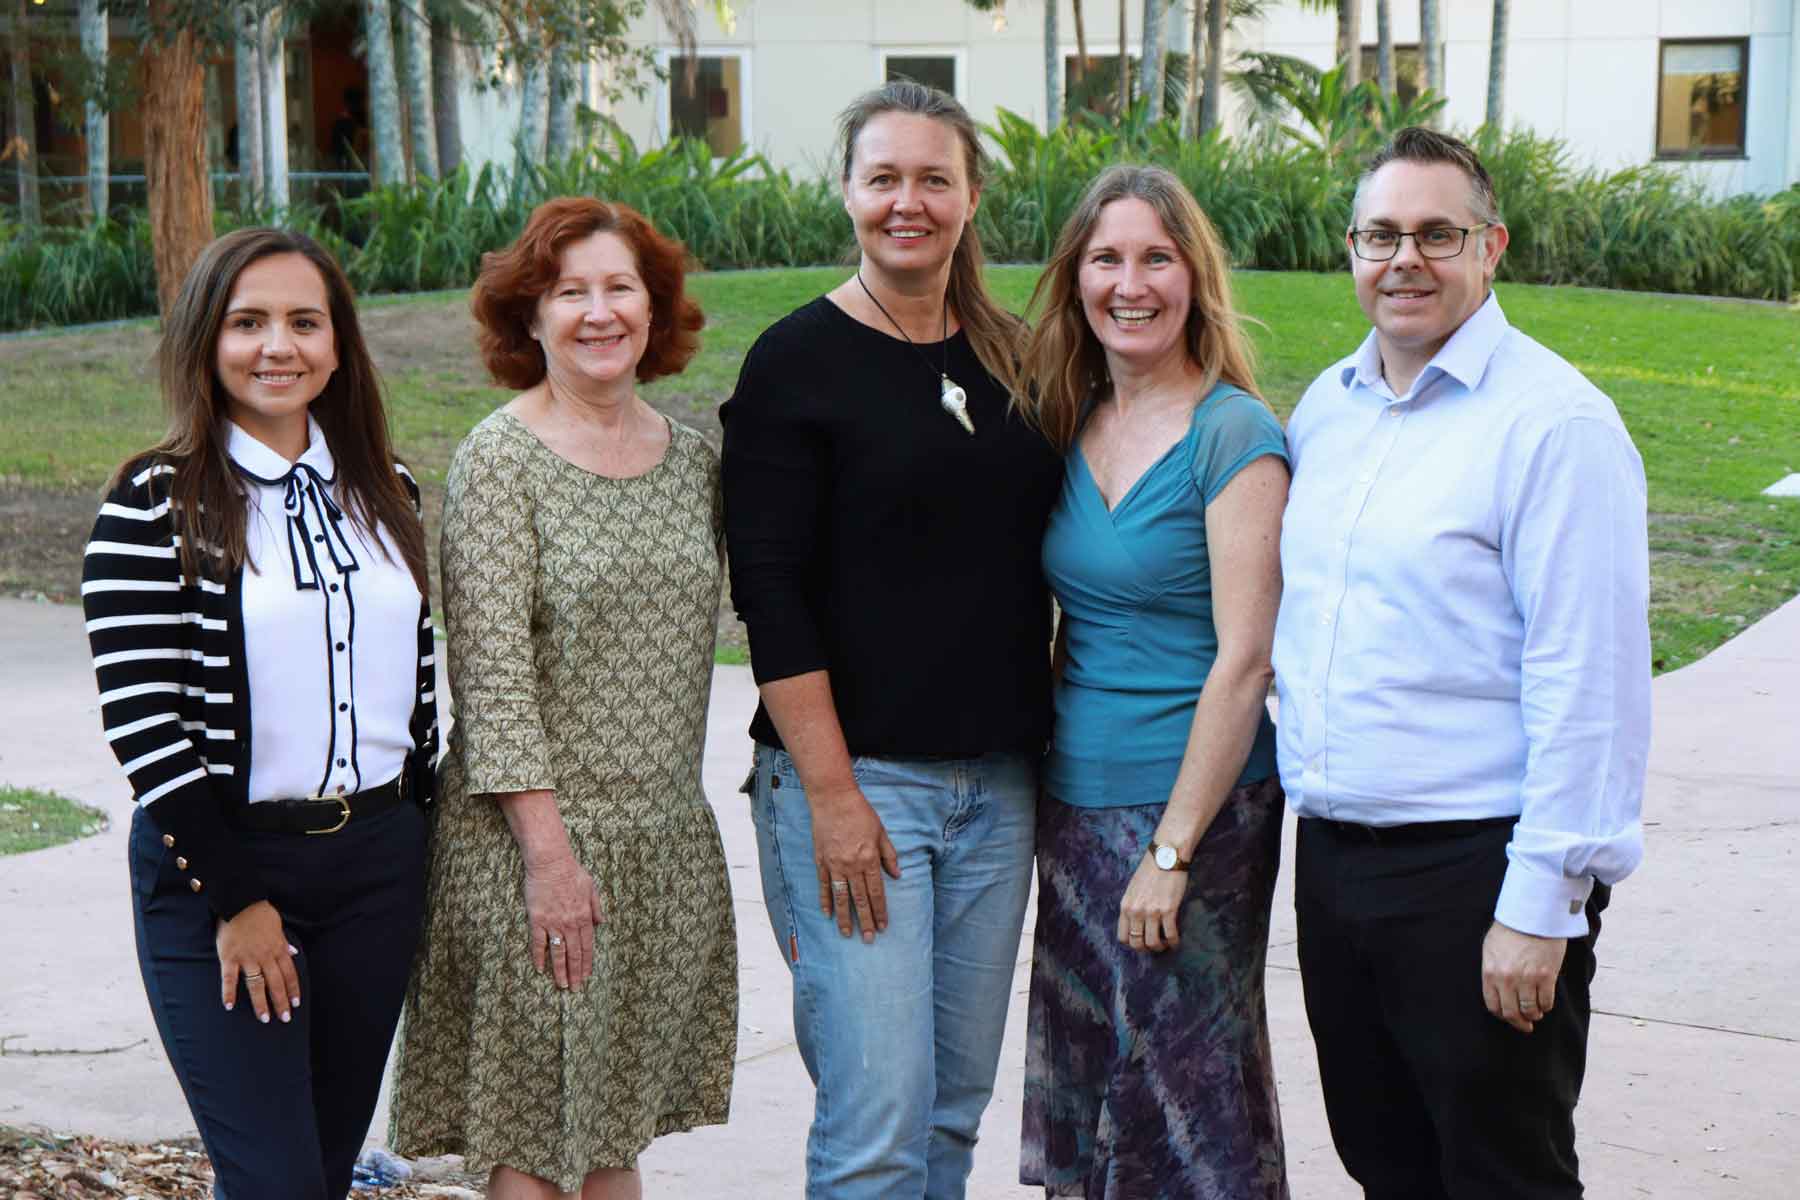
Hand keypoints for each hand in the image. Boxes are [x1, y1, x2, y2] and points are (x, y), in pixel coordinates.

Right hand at [215, 901, 300, 1024]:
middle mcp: (265, 956)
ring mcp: (247, 958)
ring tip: (264, 1018)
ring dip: (261, 1003)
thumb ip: (284, 942)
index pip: (289, 973)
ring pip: (256, 984)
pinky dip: (229, 992)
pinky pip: (229, 978)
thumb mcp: (278, 926)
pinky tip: (229, 1006)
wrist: (240, 902)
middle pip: (276, 983)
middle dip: (281, 1002)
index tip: (295, 1004)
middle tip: (284, 1019)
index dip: (293, 990)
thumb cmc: (260, 914)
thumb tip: (293, 953)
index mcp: (278, 948)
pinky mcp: (229, 957)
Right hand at [523, 854, 604, 989]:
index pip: (588, 946)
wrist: (550, 863)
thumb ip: (597, 907)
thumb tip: (602, 923)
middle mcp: (570, 923)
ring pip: (558, 952)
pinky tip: (539, 969)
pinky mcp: (537, 920)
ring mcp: (553, 923)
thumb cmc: (571, 872)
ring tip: (561, 985)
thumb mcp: (591, 887)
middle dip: (575, 973)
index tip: (586, 977)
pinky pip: (538, 943)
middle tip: (574, 989)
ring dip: (560, 971)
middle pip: (574, 954)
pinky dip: (538, 957)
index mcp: (585, 917)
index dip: (587, 963)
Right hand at [810, 784, 900, 942]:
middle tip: (868, 939)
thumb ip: (889, 855)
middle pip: (860, 899)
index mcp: (869, 859)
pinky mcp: (821, 861)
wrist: (834, 799)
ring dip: (844, 917)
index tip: (883, 926)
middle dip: (865, 921)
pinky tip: (828, 914)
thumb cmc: (860, 813)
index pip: (876, 892)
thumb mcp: (881, 832)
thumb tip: (897, 876)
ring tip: (847, 933)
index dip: (880, 911)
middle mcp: (852, 865)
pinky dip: (825, 900)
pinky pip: (824, 885)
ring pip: (840, 897)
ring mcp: (834, 865)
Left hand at [1118, 853, 1187, 952]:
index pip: (1123, 937)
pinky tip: (1176, 941)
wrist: (1166, 855)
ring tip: (1166, 944)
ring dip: (1161, 947)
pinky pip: (1171, 935)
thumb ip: (1132, 905)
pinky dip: (1174, 942)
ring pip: (1153, 943)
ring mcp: (1152, 912)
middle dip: (1146, 949)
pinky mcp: (1168, 910)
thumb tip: (1135, 922)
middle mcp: (1136, 911)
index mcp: (1126, 906)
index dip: (1133, 944)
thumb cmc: (1151, 870)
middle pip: (1137, 943)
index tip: (1141, 942)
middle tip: (1155, 945)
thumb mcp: (1133, 888)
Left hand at [1481, 920, 1566, 1032]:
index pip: (1493, 1005)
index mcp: (1490, 973)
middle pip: (1511, 1013)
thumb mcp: (1491, 949)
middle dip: (1519, 1023)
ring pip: (1530, 1010)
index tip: (1509, 1018)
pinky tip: (1546, 1003)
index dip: (1502, 1015)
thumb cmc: (1510, 929)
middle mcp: (1507, 979)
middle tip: (1526, 1026)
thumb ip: (1492, 971)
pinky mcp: (1546, 976)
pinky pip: (1546, 1001)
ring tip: (1536, 1013)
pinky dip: (1546, 1006)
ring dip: (1534, 1015)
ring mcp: (1527, 979)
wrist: (1532, 915)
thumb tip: (1496, 990)